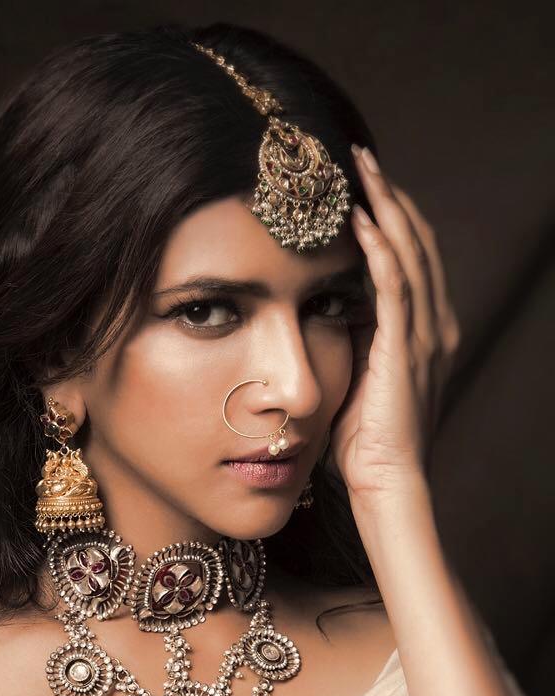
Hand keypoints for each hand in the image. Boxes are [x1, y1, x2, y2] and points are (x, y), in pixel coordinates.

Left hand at [328, 144, 460, 502]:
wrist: (384, 481)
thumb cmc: (364, 443)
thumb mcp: (355, 378)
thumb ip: (349, 341)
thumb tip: (321, 309)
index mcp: (423, 333)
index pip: (412, 258)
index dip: (391, 217)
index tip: (361, 184)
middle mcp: (433, 326)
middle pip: (417, 242)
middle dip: (389, 196)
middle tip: (360, 156)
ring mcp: (423, 336)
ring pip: (410, 253)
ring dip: (385, 206)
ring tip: (360, 168)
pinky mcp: (405, 349)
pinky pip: (396, 286)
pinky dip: (381, 247)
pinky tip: (362, 218)